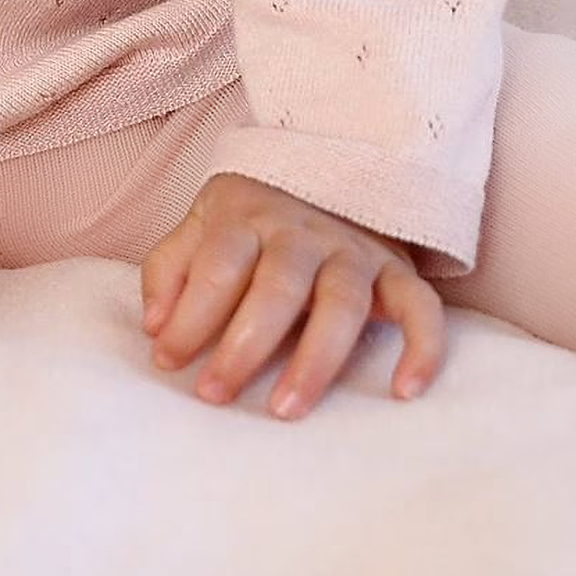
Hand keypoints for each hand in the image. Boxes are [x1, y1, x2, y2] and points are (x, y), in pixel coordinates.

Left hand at [139, 172, 444, 419]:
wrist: (326, 166)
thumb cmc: (250, 220)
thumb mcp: (200, 225)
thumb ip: (169, 270)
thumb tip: (154, 327)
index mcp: (247, 218)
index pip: (217, 266)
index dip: (190, 315)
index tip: (166, 362)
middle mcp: (302, 232)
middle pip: (277, 286)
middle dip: (243, 345)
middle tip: (215, 395)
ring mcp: (353, 250)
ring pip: (341, 302)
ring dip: (315, 358)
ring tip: (286, 408)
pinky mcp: (397, 271)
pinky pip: (420, 307)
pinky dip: (421, 346)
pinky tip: (405, 392)